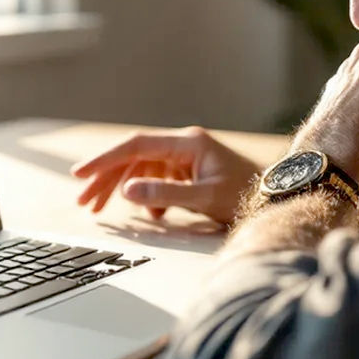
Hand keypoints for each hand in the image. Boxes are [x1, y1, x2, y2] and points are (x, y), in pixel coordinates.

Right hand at [70, 127, 261, 225]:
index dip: (104, 160)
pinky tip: (149, 216)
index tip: (80, 174)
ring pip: (141, 170)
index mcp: (186, 143)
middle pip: (133, 158)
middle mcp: (183, 145)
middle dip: (106, 179)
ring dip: (121, 189)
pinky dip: (146, 197)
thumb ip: (165, 194)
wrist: (278, 198)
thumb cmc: (247, 195)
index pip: (135, 146)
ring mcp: (185, 158)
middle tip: (83, 202)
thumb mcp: (204, 197)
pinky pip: (156, 180)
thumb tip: (125, 192)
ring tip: (101, 211)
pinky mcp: (189, 172)